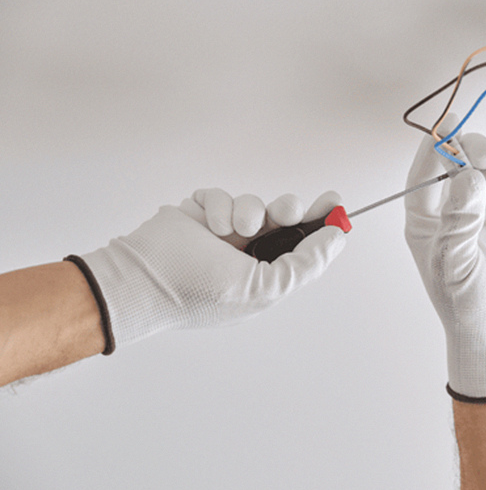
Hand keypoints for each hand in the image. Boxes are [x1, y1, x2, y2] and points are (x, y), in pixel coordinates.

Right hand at [77, 188, 345, 352]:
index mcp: (265, 275)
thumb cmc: (201, 293)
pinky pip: (222, 196)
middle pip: (282, 218)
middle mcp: (246, 253)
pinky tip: (210, 226)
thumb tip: (337, 238)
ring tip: (234, 230)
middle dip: (288, 210)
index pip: (301, 246)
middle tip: (286, 212)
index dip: (320, 225)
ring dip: (248, 212)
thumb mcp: (265, 288)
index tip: (334, 204)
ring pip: (253, 203)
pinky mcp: (200, 213)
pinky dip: (219, 207)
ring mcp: (222, 233)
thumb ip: (306, 264)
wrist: (143, 278)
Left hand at [404, 116, 485, 400]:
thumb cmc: (466, 304)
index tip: (449, 124)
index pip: (423, 174)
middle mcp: (450, 210)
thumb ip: (458, 221)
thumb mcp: (455, 263)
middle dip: (471, 152)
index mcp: (424, 220)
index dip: (434, 147)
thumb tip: (465, 179)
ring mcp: (479, 210)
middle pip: (456, 162)